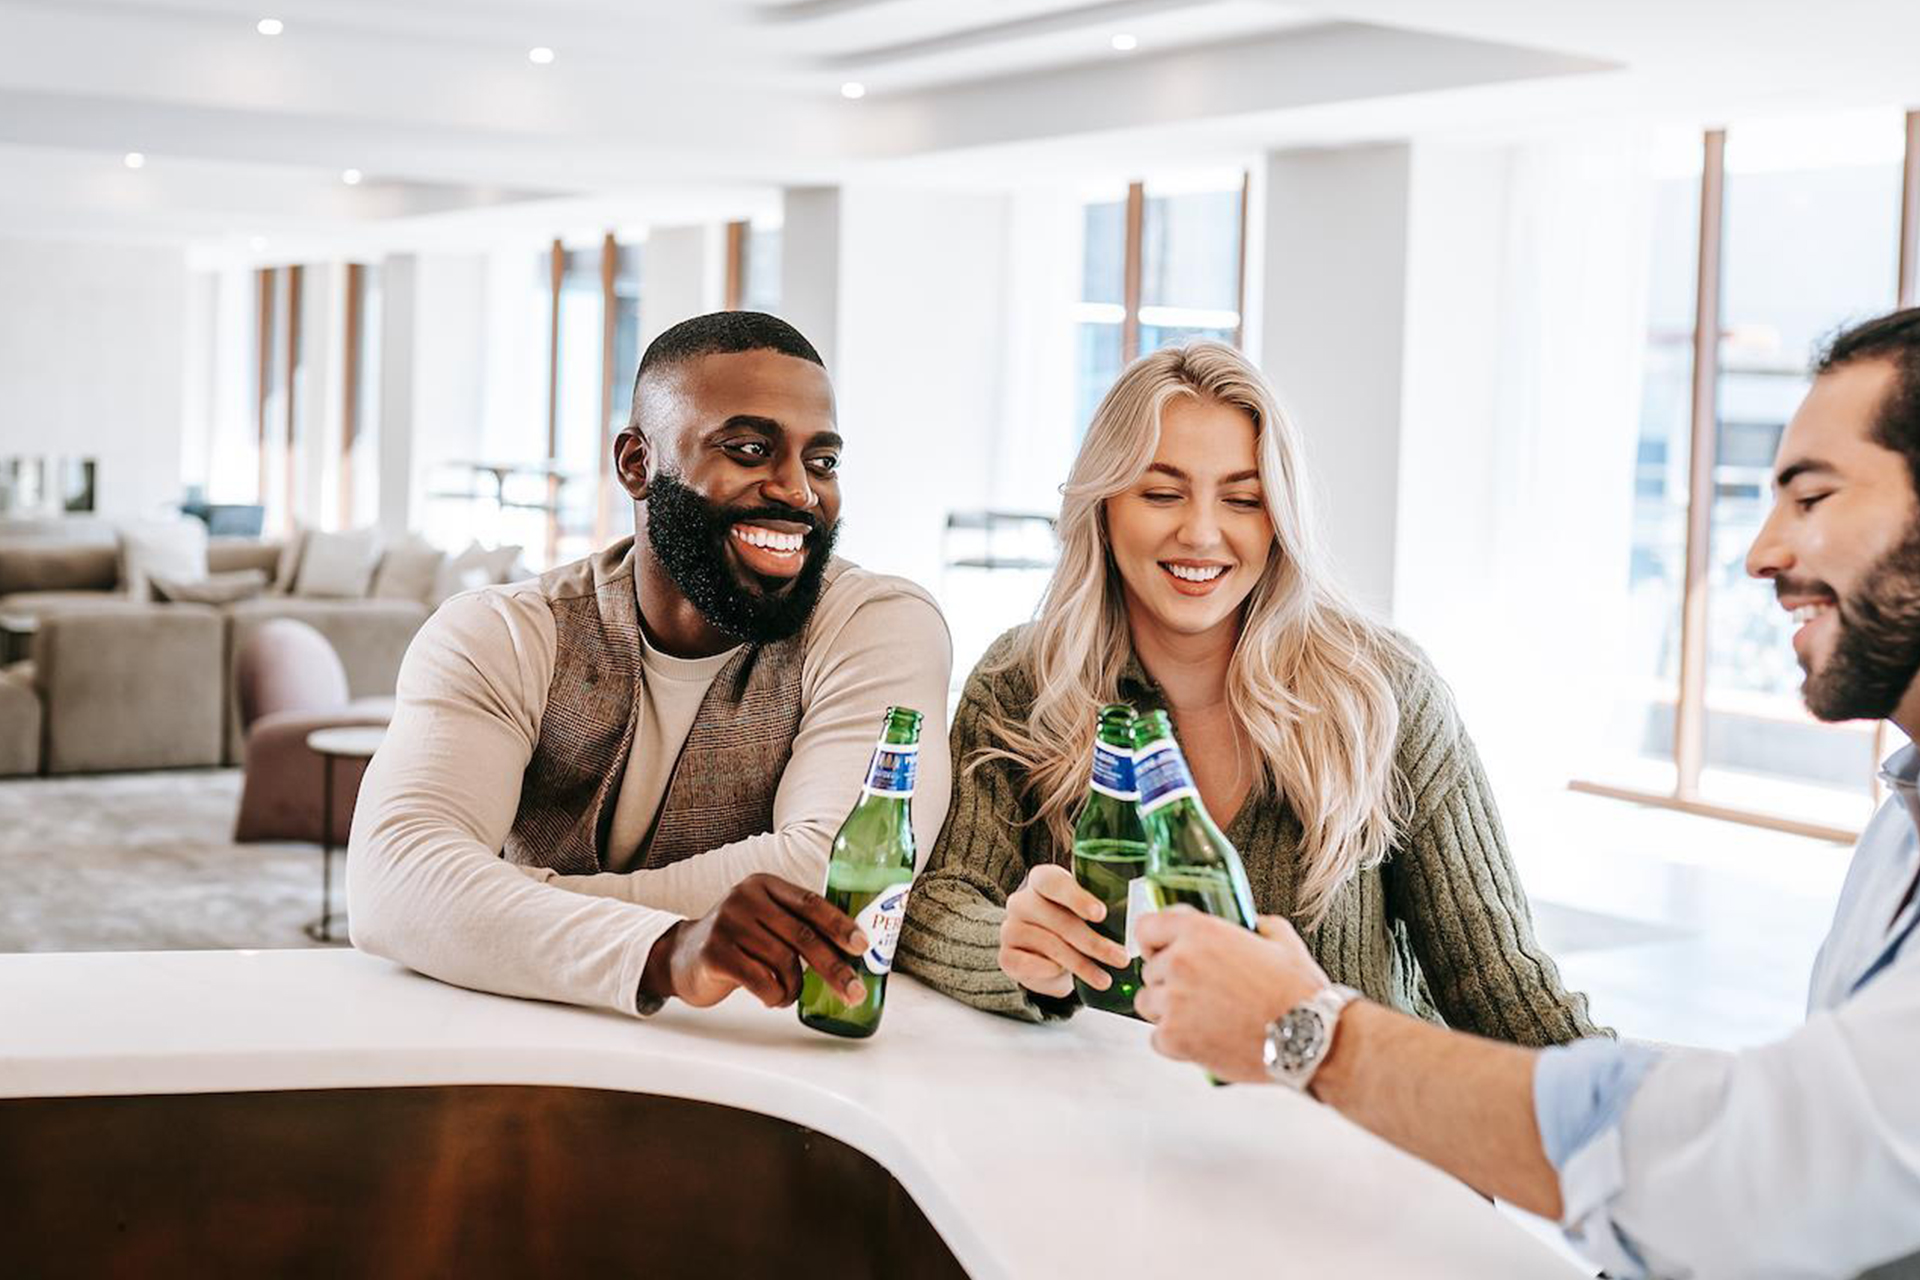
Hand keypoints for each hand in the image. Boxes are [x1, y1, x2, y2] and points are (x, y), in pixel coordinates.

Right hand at [640, 873, 868, 1008]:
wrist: (681, 956)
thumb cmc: (737, 941)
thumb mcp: (765, 919)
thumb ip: (797, 924)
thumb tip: (852, 950)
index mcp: (764, 884)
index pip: (810, 902)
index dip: (840, 924)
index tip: (862, 946)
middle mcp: (745, 898)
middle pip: (802, 936)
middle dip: (834, 967)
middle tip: (854, 992)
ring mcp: (727, 924)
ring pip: (784, 962)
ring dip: (794, 987)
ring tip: (788, 994)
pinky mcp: (715, 953)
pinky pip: (762, 981)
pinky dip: (775, 996)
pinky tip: (772, 998)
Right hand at [998, 864, 1130, 998]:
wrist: (1042, 952)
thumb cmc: (1072, 923)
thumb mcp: (1085, 910)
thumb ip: (1104, 906)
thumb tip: (1140, 916)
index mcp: (1041, 880)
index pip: (1053, 881)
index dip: (1077, 897)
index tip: (1101, 914)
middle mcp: (1021, 900)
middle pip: (1057, 920)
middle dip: (1093, 942)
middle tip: (1121, 958)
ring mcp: (1010, 928)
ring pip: (1050, 946)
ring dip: (1081, 965)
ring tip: (1105, 979)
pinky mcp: (1006, 955)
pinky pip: (1029, 964)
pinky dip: (1051, 972)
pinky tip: (1068, 980)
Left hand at [1133, 909, 1329, 1082]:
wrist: (1308, 1039)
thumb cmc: (1298, 993)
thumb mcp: (1281, 942)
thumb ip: (1257, 926)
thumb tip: (1252, 925)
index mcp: (1201, 932)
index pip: (1147, 927)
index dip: (1153, 941)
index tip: (1159, 950)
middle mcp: (1180, 962)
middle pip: (1150, 970)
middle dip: (1169, 981)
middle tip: (1200, 994)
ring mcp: (1174, 1001)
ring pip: (1147, 1004)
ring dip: (1167, 1011)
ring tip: (1201, 1018)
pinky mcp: (1174, 1038)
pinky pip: (1157, 1038)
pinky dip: (1175, 1042)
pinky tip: (1203, 1039)